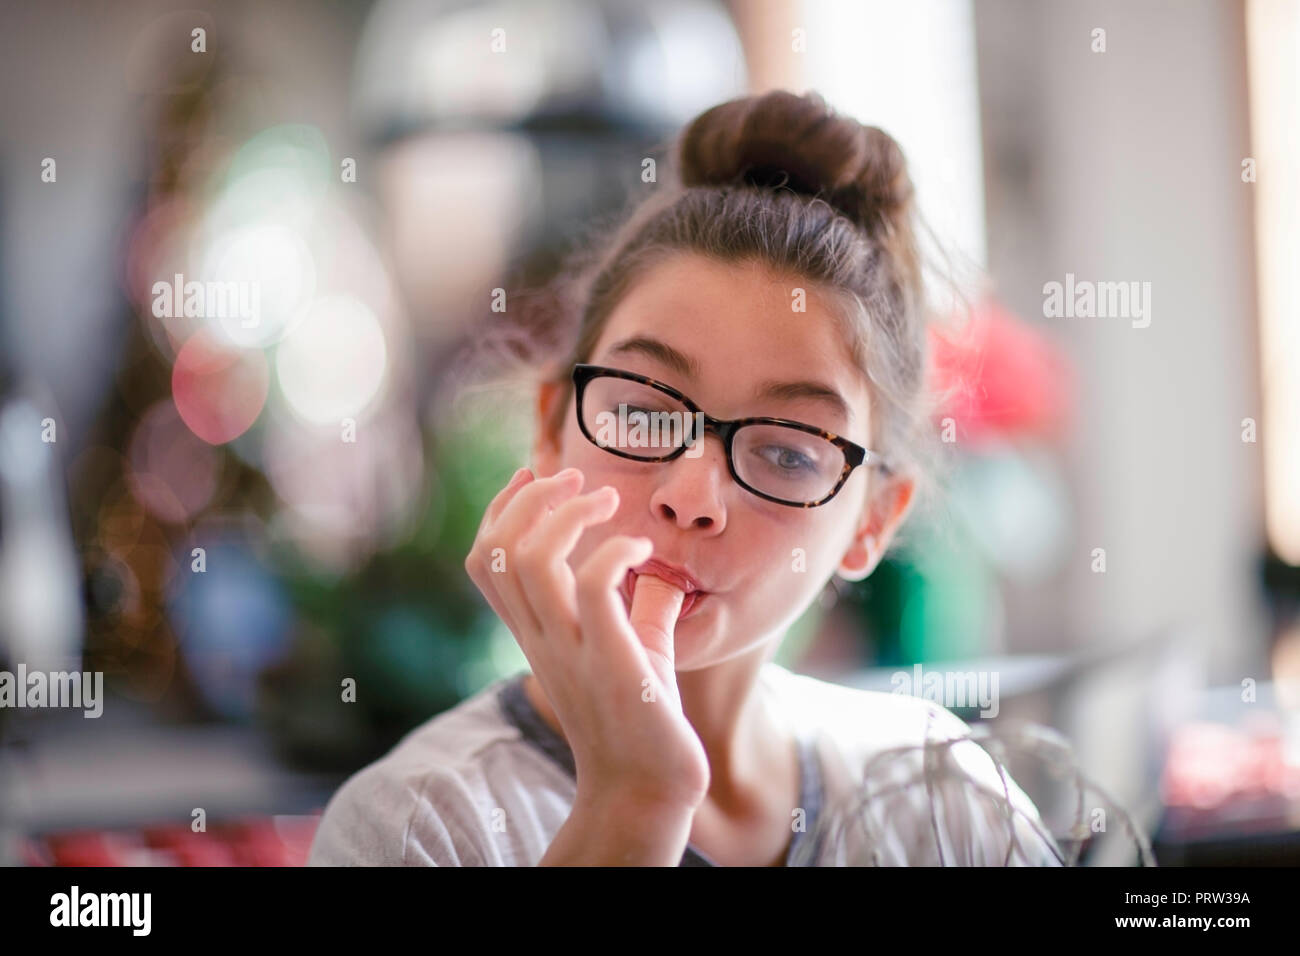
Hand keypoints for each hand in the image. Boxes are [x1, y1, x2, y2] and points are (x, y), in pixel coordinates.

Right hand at [464, 466, 710, 811]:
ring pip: (529, 558)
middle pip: (497, 548)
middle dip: (533, 496)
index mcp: (534, 632)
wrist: (648, 789)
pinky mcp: (609, 661)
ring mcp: (570, 650)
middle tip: (579, 480)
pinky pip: (593, 584)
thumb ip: (635, 610)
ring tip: (608, 501)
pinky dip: (615, 549)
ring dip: (567, 512)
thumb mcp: (632, 651)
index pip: (486, 558)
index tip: (536, 475)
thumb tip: (659, 576)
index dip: (501, 507)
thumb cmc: (644, 720)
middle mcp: (540, 638)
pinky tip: (641, 550)